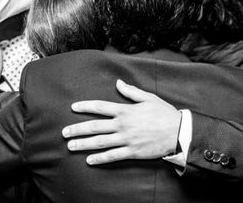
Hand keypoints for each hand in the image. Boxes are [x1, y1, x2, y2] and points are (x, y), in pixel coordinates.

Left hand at [62, 79, 180, 164]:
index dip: (85, 107)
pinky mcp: (132, 152)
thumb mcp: (148, 98)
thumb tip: (118, 83)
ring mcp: (126, 139)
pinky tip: (89, 160)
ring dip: (83, 144)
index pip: (100, 107)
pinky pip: (113, 156)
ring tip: (71, 146)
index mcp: (125, 110)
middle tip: (64, 132)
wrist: (178, 132)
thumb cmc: (164, 113)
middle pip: (95, 126)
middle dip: (78, 129)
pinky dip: (100, 158)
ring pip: (100, 142)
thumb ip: (131, 92)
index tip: (73, 107)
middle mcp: (122, 125)